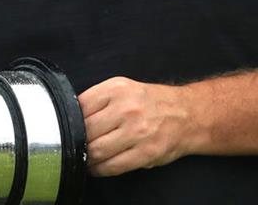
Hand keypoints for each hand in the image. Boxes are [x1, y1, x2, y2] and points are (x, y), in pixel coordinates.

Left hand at [79, 77, 193, 175]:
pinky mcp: (145, 153)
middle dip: (78, 141)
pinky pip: (112, 166)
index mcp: (116, 89)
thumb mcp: (123, 89)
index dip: (71, 120)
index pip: (80, 106)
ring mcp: (136, 132)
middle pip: (86, 130)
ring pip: (96, 150)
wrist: (188, 114)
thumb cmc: (151, 102)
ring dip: (86, 157)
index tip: (70, 127)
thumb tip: (72, 116)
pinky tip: (97, 167)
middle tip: (77, 144)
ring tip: (86, 157)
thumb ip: (99, 100)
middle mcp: (126, 108)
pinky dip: (99, 169)